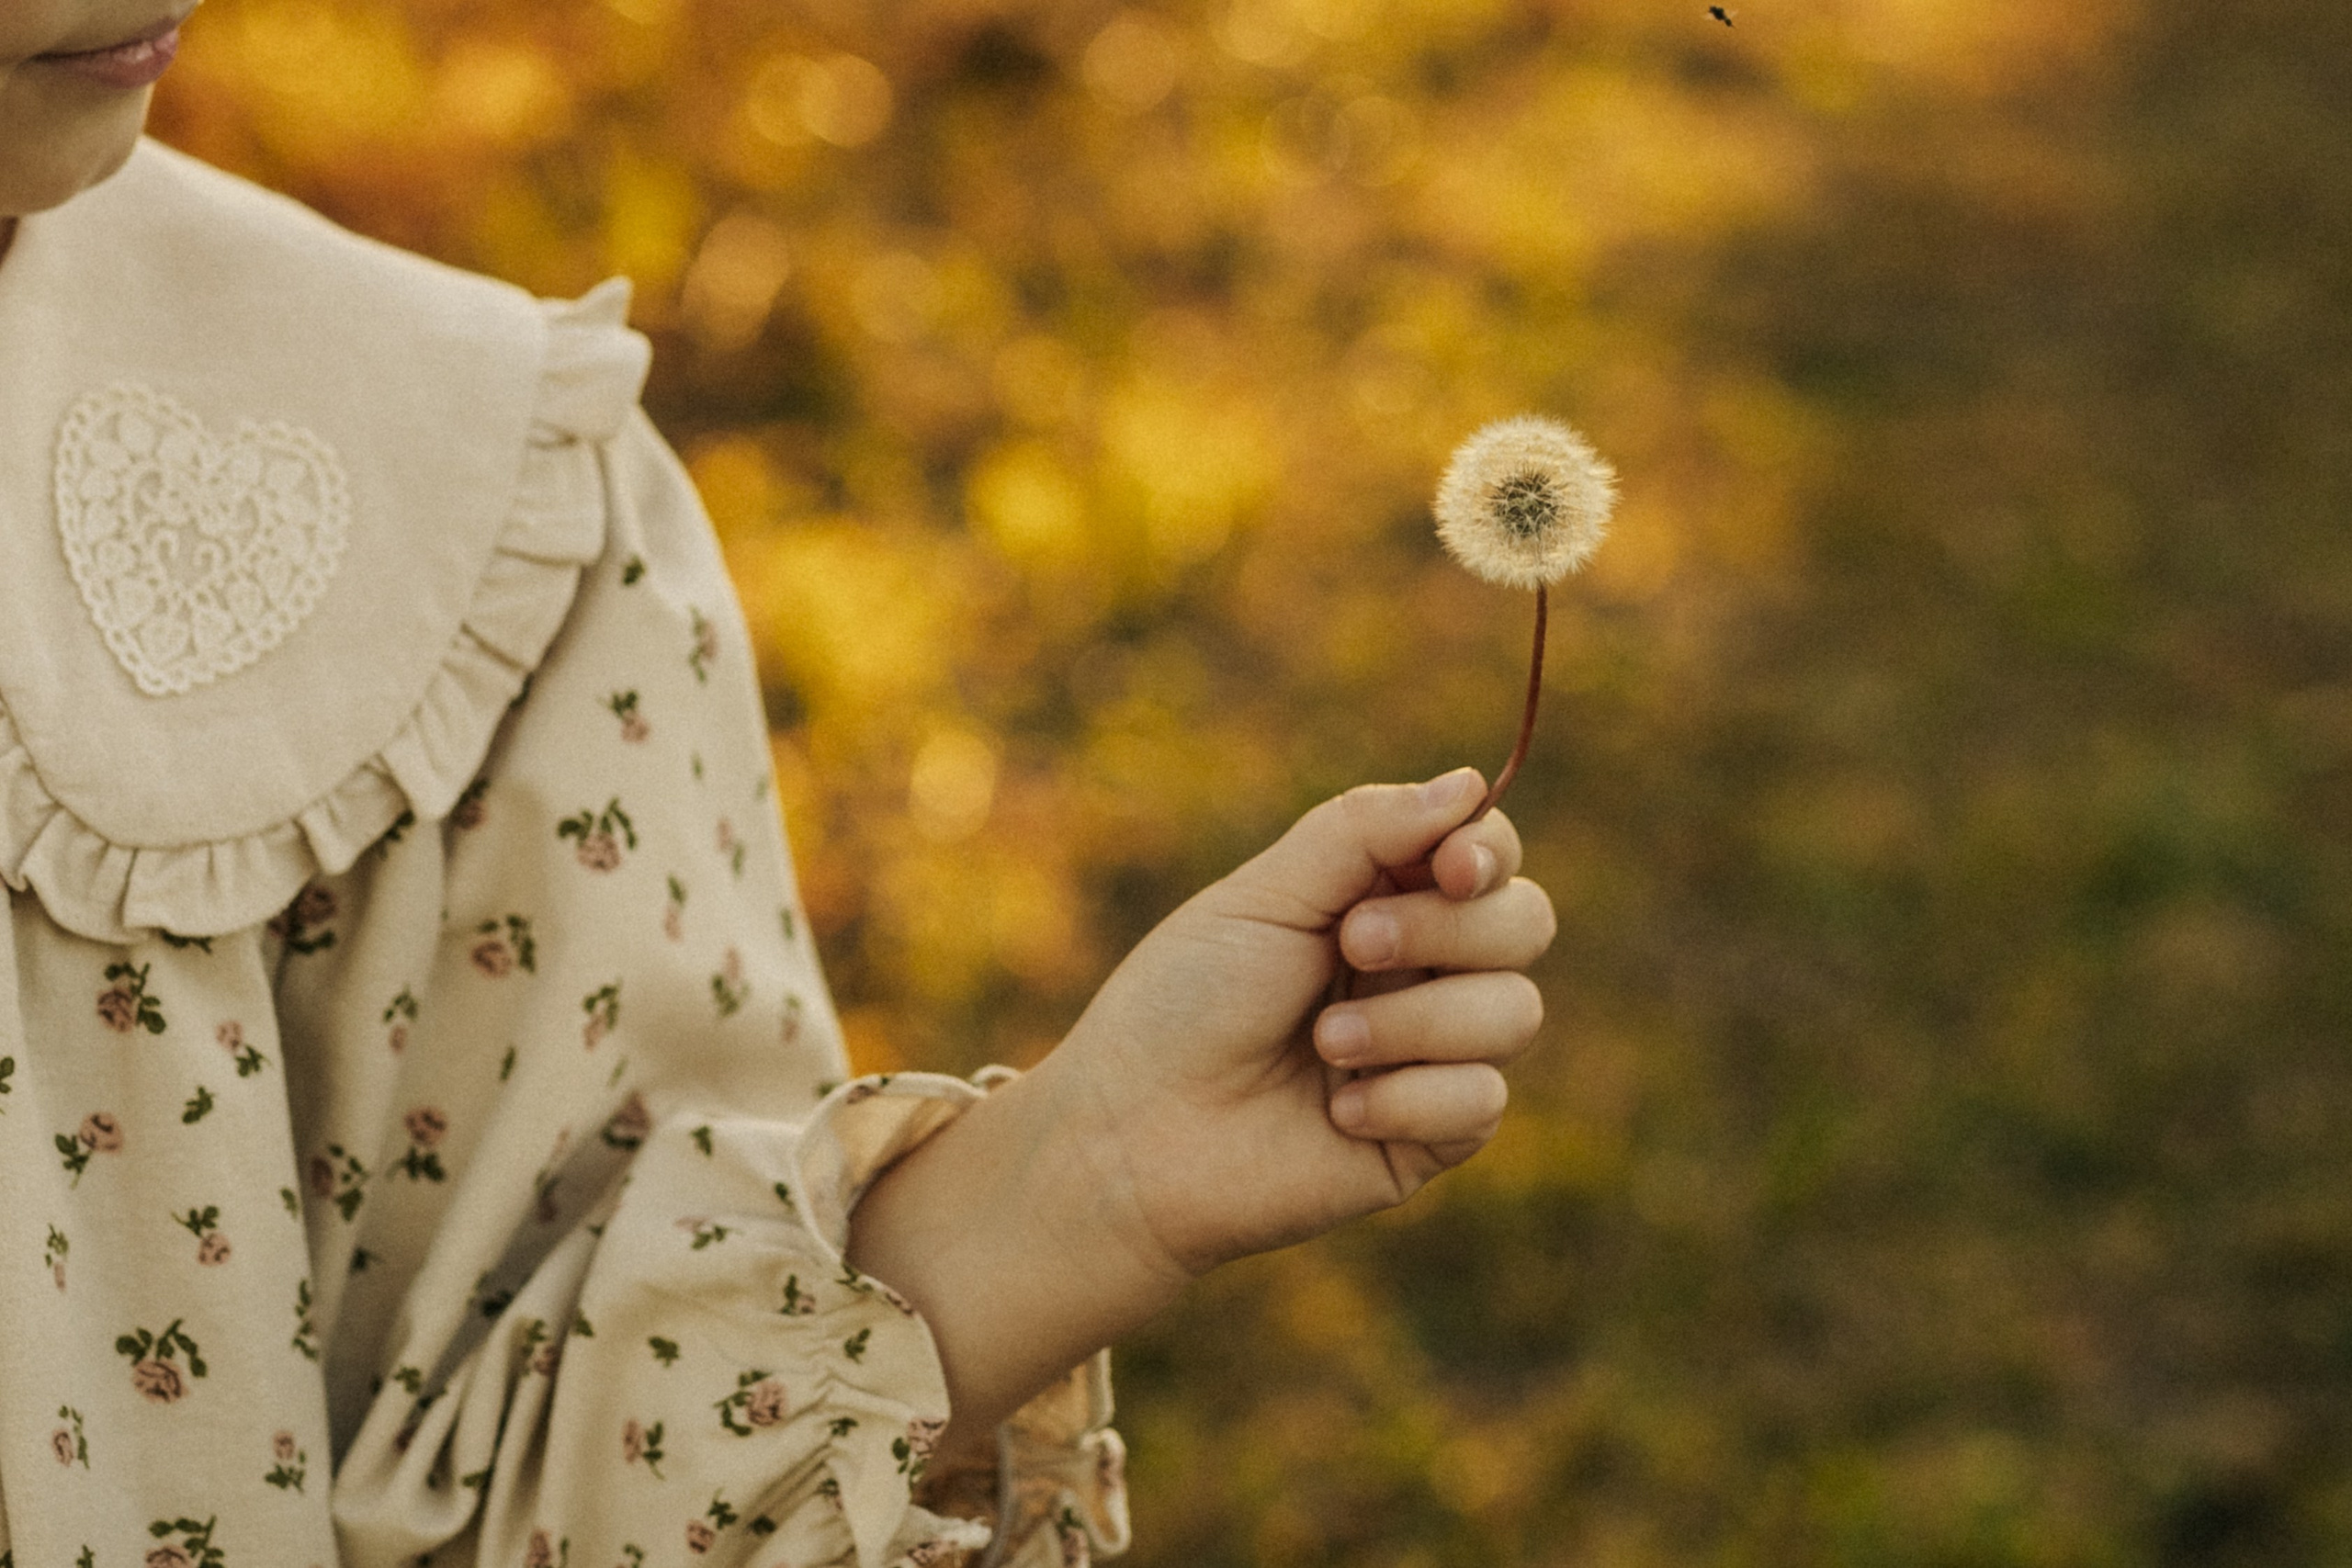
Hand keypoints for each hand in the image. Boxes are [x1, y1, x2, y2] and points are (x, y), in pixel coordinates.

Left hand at [846, 768, 1554, 1444]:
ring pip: (1515, 1011)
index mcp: (1382, 898)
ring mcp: (1433, 1054)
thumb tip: (1470, 783)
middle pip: (1526, 922)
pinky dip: (1405, 1099)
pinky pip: (1482, 1101)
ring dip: (1413, 1022)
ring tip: (1323, 1043)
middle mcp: (1422, 970)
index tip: (1449, 867)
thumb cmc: (1183, 1005)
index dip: (1487, 852)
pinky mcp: (1432, 1136)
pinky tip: (1335, 1111)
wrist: (1132, 1137)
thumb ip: (1365, 831)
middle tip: (1352, 945)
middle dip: (1446, 930)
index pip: (1487, 854)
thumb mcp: (1266, 895)